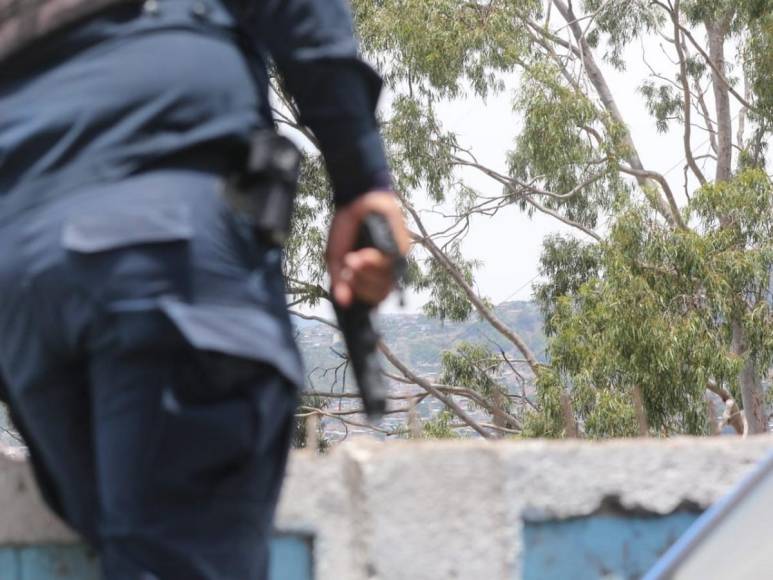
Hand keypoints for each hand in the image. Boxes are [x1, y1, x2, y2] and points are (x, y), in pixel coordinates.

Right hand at [326, 191, 409, 307]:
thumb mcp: (335, 259)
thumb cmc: (346, 230)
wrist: (354, 201)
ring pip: (387, 282)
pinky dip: (374, 263)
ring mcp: (395, 261)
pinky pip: (390, 266)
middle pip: (380, 295)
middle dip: (361, 286)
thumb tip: (343, 302)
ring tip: (352, 260)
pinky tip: (363, 254)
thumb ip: (339, 281)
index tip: (345, 288)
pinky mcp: (401, 248)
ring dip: (366, 274)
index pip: (372, 299)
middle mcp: (386, 271)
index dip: (359, 297)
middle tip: (347, 272)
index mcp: (370, 275)